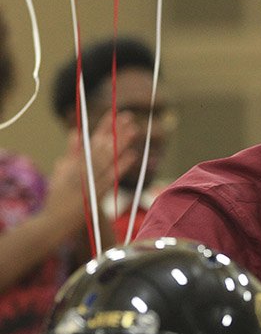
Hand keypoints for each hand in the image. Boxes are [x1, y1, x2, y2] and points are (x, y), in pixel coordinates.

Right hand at [45, 111, 139, 225]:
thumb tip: (74, 133)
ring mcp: (89, 179)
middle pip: (102, 145)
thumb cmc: (58, 196)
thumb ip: (71, 152)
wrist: (54, 220)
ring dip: (121, 143)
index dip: (104, 126)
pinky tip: (133, 155)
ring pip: (108, 157)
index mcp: (75, 160)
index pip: (92, 139)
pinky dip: (122, 165)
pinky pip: (112, 175)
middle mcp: (82, 167)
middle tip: (128, 117)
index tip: (114, 113)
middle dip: (116, 130)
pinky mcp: (96, 191)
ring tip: (134, 130)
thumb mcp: (61, 170)